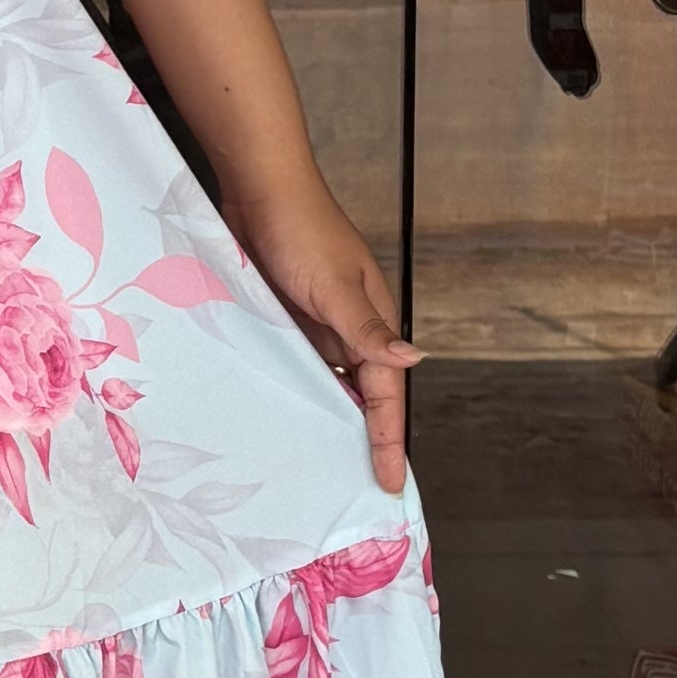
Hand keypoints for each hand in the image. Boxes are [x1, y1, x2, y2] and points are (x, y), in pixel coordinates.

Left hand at [219, 167, 418, 494]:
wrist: (261, 189)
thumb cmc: (301, 231)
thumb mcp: (335, 286)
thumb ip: (368, 329)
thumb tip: (415, 359)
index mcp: (373, 322)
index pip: (386, 395)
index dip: (387, 439)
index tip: (388, 482)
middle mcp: (349, 328)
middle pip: (363, 396)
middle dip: (366, 439)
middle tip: (358, 488)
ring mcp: (317, 324)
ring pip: (330, 383)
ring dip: (329, 418)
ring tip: (322, 466)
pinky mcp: (287, 318)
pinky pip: (297, 365)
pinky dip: (298, 391)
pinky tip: (285, 414)